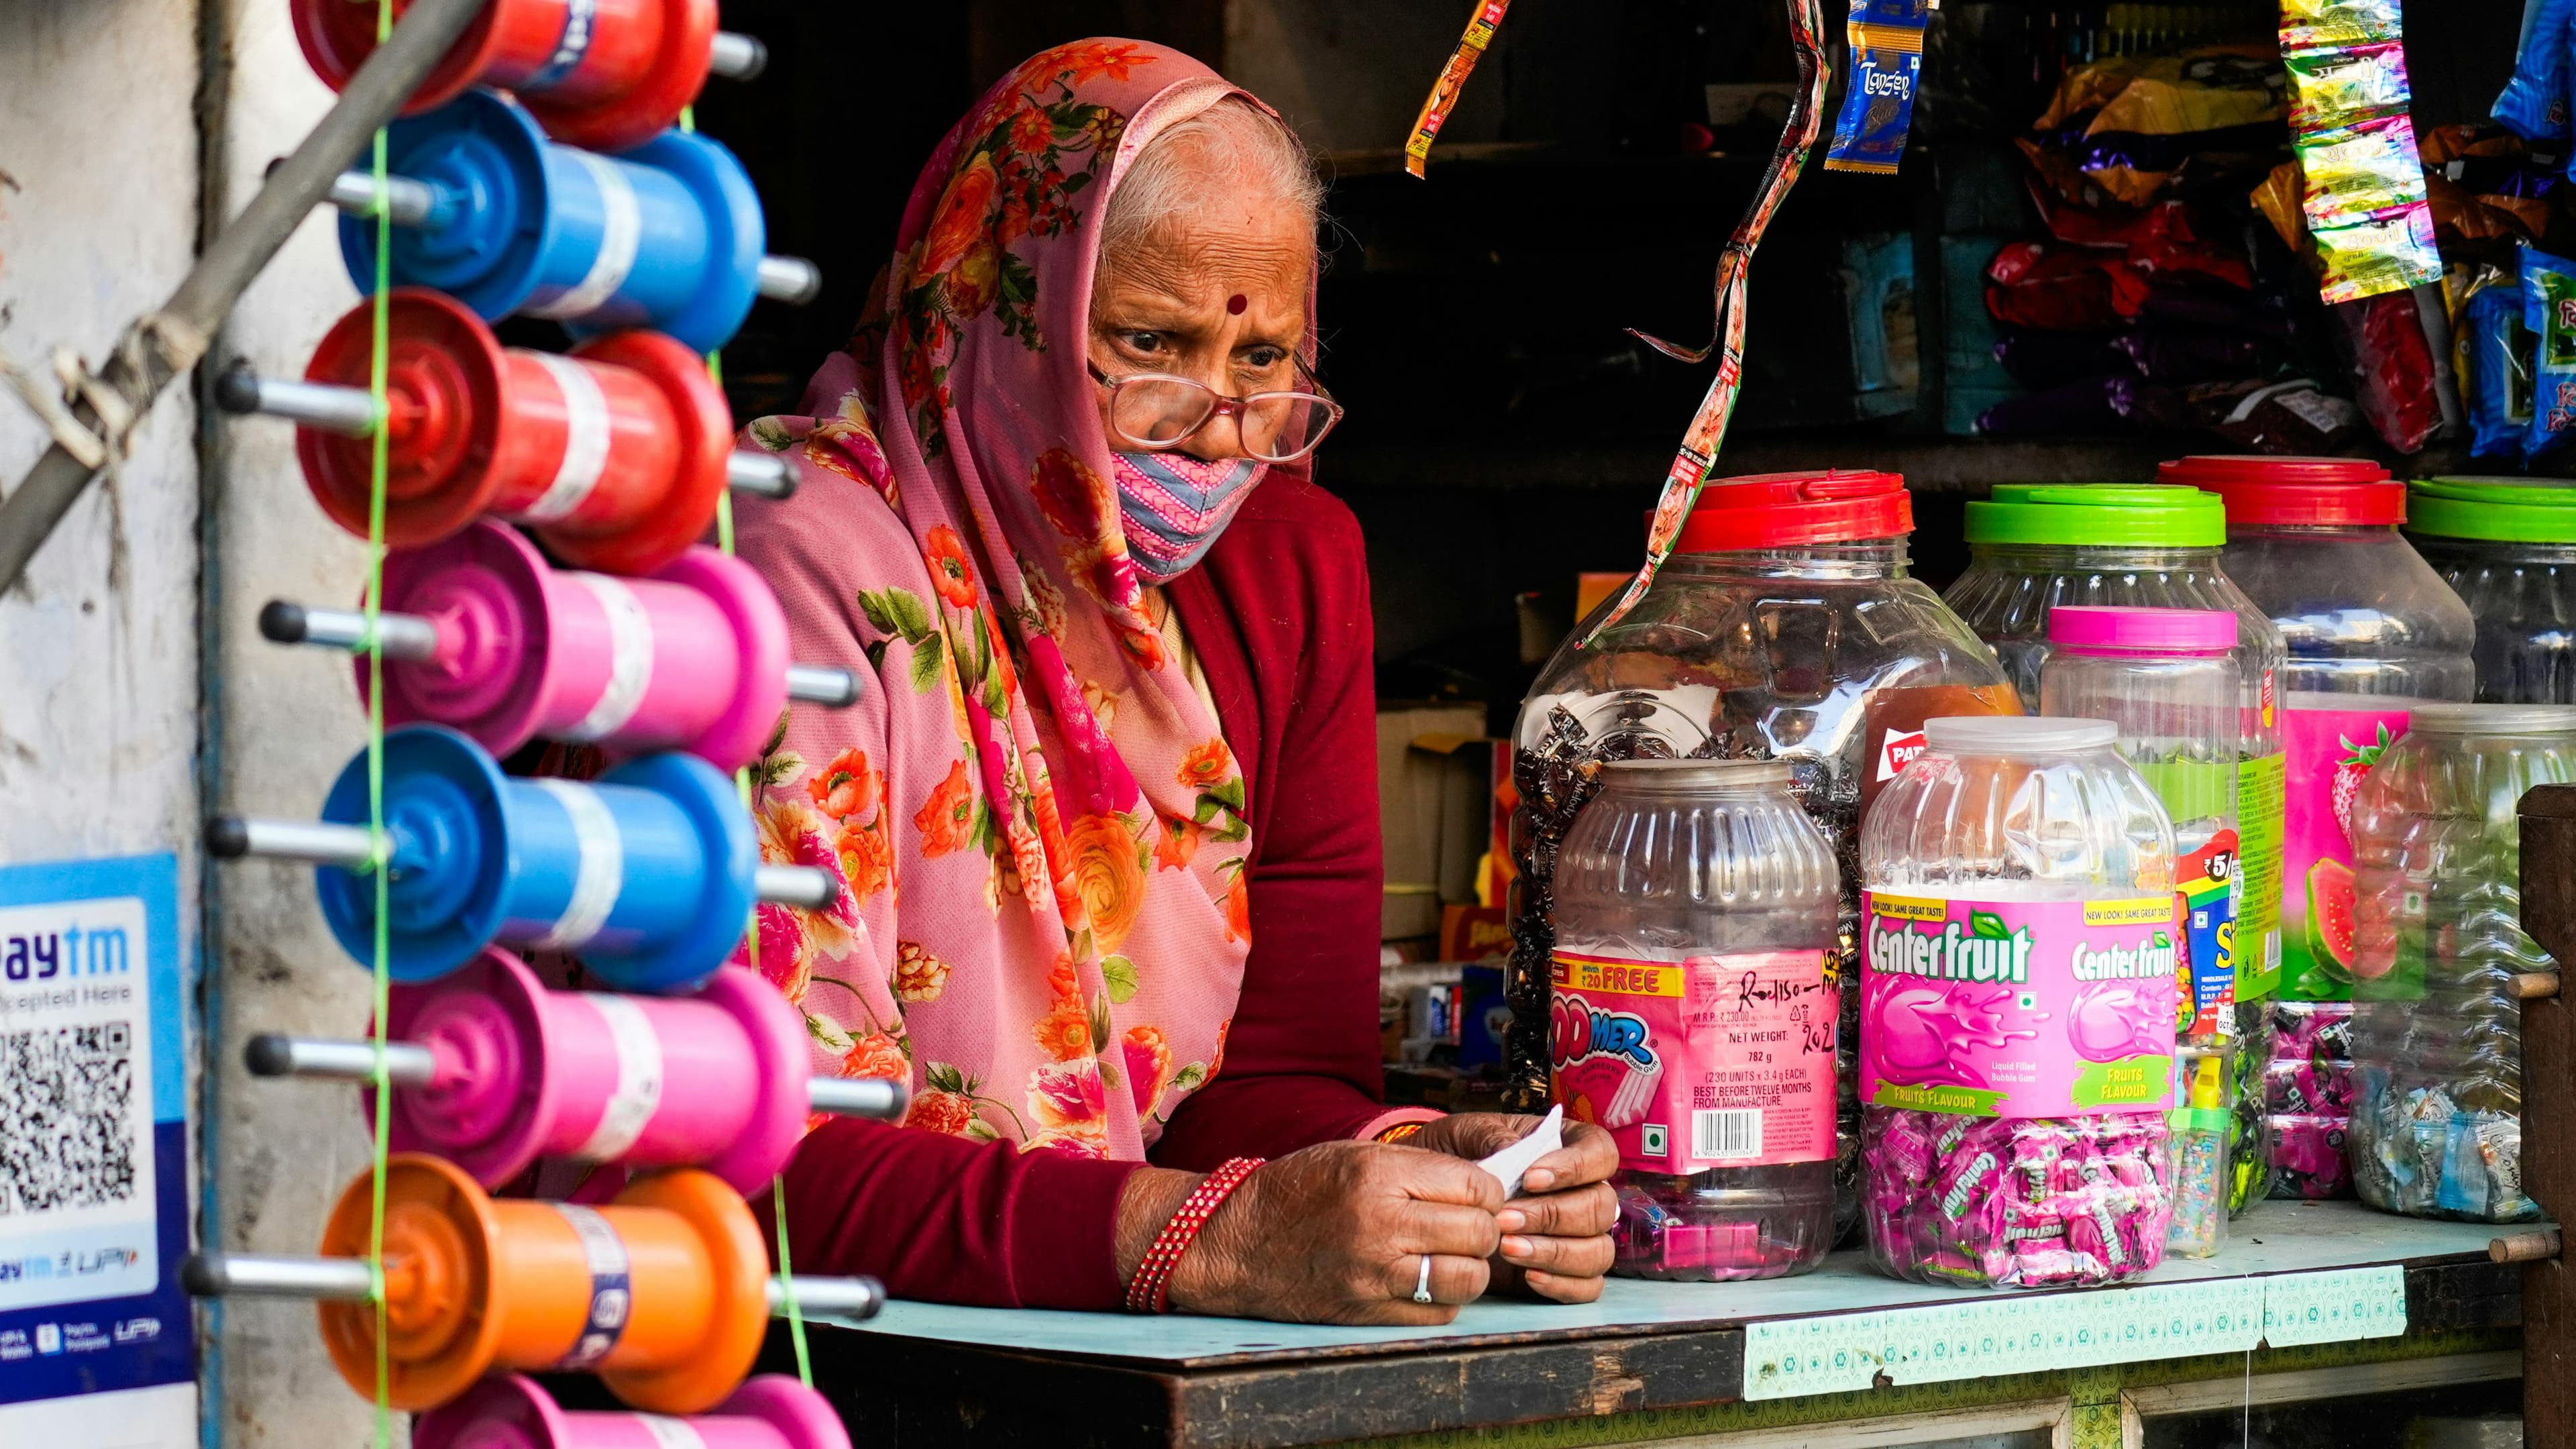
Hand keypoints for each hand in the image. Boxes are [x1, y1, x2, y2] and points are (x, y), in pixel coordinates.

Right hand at [1116, 1141, 1502, 1323]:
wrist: (1235, 1243)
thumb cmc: (1298, 1190)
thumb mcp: (1355, 1156)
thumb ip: (1420, 1168)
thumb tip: (1487, 1185)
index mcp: (1377, 1176)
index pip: (1476, 1186)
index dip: (1488, 1192)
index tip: (1477, 1195)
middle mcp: (1379, 1225)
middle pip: (1479, 1233)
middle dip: (1485, 1229)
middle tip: (1468, 1224)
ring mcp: (1373, 1274)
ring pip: (1467, 1278)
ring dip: (1469, 1267)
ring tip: (1450, 1254)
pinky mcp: (1367, 1312)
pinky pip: (1438, 1314)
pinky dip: (1444, 1298)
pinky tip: (1425, 1279)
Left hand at [1407, 1113, 1617, 1303]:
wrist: (1438, 1196)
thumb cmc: (1460, 1156)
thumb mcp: (1466, 1134)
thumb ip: (1490, 1136)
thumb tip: (1512, 1150)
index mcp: (1570, 1147)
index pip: (1601, 1154)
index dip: (1575, 1167)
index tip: (1530, 1179)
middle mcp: (1585, 1191)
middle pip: (1601, 1206)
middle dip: (1552, 1215)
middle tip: (1504, 1219)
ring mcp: (1582, 1235)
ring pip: (1598, 1250)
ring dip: (1556, 1252)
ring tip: (1507, 1248)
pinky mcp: (1569, 1272)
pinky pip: (1588, 1285)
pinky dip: (1562, 1283)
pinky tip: (1527, 1275)